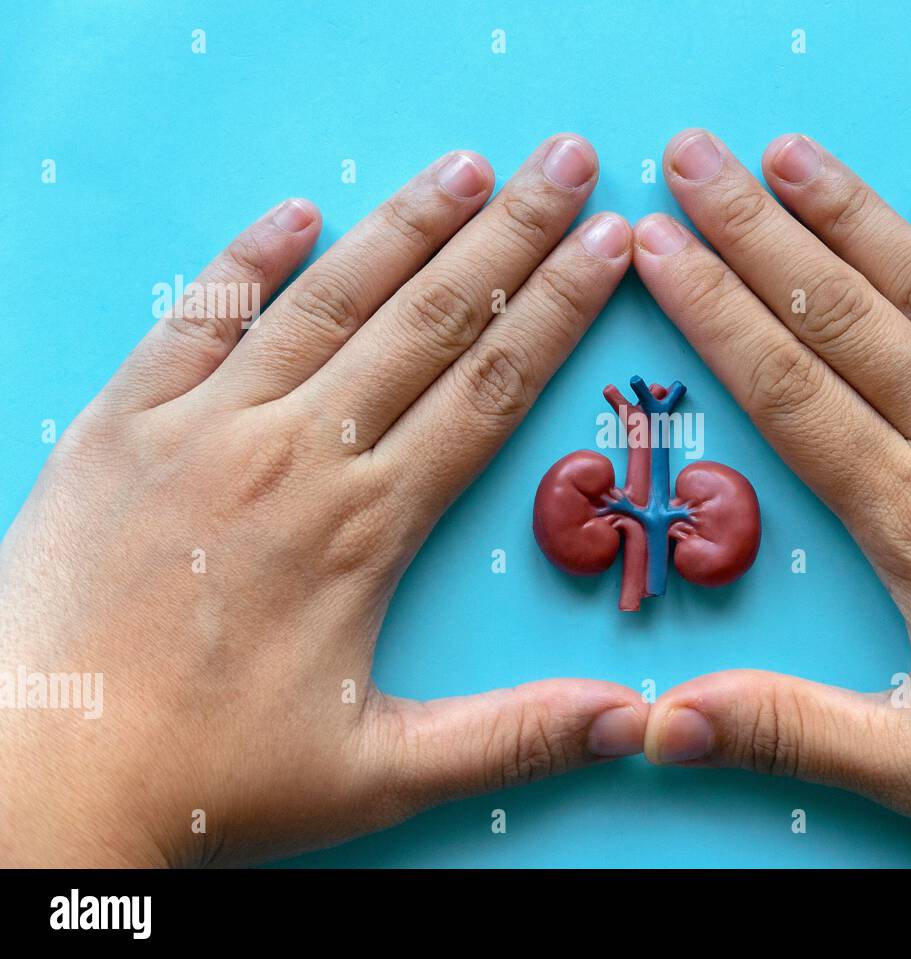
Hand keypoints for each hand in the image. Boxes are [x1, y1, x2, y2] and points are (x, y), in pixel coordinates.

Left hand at [0, 134, 647, 866]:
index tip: (606, 243)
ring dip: (403, 225)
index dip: (556, 310)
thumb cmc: (210, 778)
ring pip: (324, 301)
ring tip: (467, 166)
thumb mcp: (380, 775)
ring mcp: (201, 428)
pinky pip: (194, 320)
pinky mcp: (121, 426)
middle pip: (426, 321)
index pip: (487, 389)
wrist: (40, 778)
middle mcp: (293, 454)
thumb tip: (638, 720)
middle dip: (510, 235)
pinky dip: (247, 260)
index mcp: (364, 526)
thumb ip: (514, 738)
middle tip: (566, 162)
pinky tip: (296, 212)